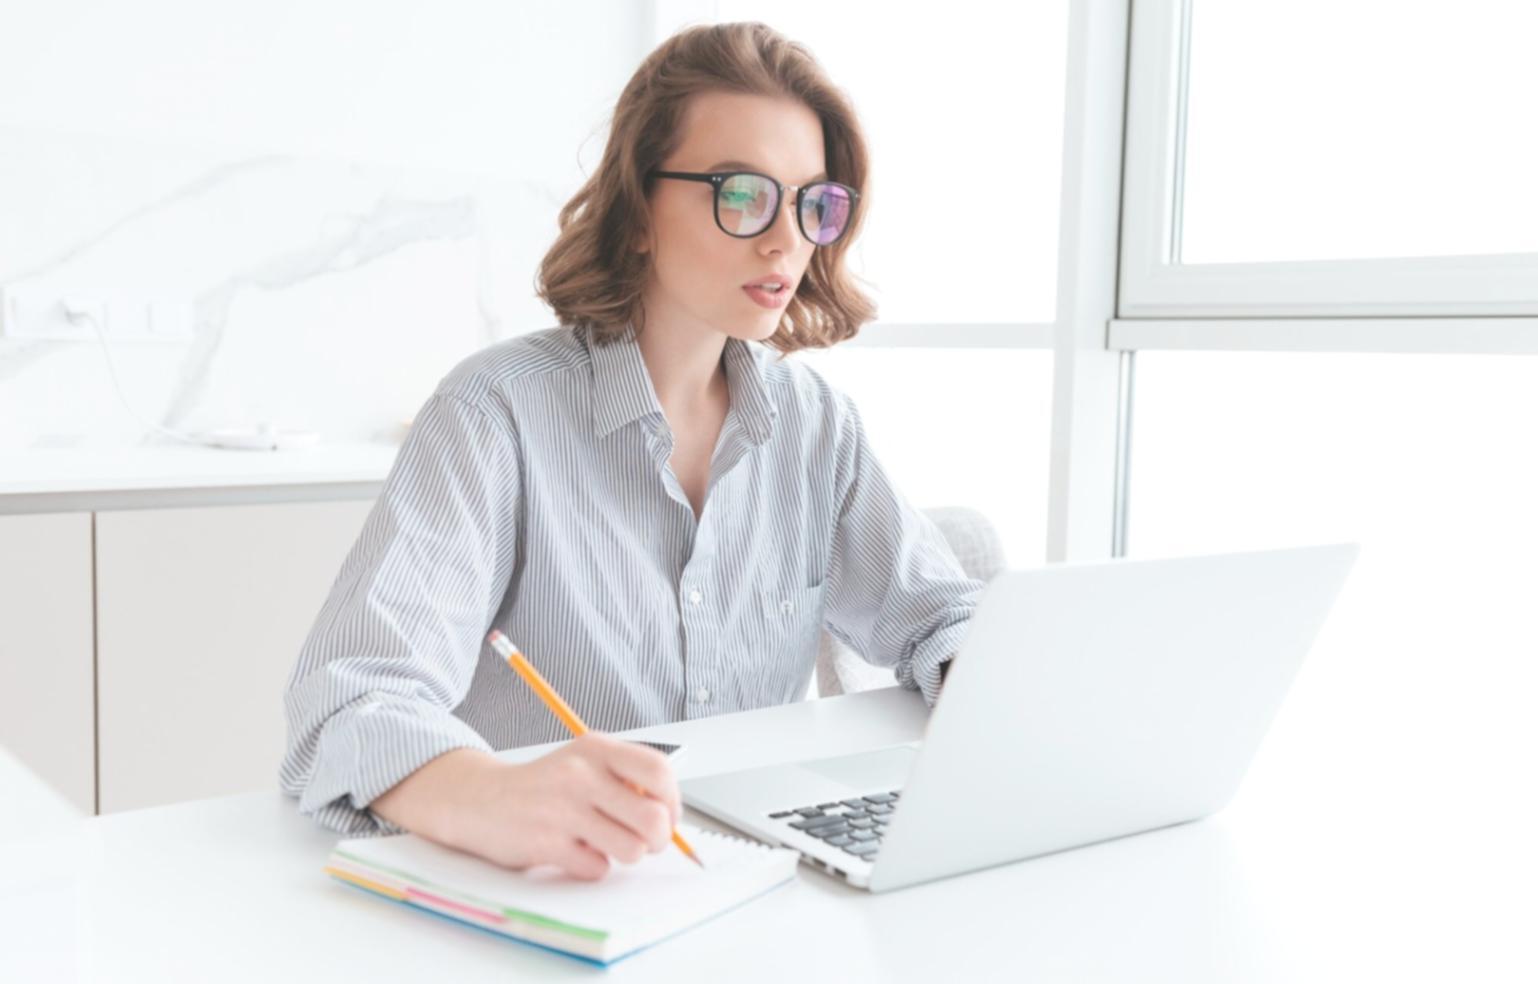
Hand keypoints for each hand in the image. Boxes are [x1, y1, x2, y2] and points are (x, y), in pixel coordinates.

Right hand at [369, 734, 680, 880]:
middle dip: (658, 839)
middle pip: (654, 818)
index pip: (659, 771)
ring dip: (625, 854)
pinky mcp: (546, 843)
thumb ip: (624, 778)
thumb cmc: (543, 786)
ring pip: (632, 849)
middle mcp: (581, 774)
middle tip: (646, 841)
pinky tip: (574, 851)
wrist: (479, 799)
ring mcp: (563, 809)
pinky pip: (597, 868)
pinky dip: (591, 866)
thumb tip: (670, 815)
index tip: (668, 814)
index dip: (674, 800)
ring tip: (605, 844)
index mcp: (596, 748)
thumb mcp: (583, 762)